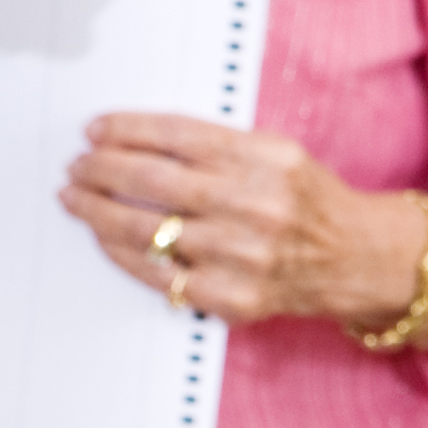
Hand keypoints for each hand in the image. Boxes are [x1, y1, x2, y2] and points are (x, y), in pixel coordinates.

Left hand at [60, 114, 423, 327]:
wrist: (350, 258)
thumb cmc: (304, 201)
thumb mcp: (275, 153)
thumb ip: (218, 145)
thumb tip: (138, 139)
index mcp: (264, 159)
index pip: (177, 135)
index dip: (127, 130)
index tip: (95, 129)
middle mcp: (254, 205)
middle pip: (154, 180)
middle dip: (102, 169)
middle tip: (77, 165)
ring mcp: (241, 256)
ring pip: (148, 229)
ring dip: (99, 211)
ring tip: (77, 198)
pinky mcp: (231, 297)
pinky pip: (159, 275)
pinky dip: (123, 254)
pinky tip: (105, 238)